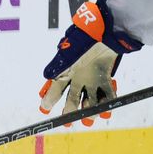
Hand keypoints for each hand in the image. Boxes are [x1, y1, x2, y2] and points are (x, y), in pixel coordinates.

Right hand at [39, 0, 142, 124]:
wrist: (106, 30)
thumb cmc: (84, 38)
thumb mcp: (68, 51)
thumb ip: (58, 64)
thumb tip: (46, 76)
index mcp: (65, 71)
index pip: (54, 88)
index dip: (49, 99)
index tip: (45, 110)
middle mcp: (77, 77)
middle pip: (72, 97)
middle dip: (69, 111)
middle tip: (68, 122)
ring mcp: (92, 78)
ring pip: (89, 98)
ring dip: (89, 110)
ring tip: (90, 119)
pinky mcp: (105, 77)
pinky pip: (107, 93)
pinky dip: (107, 102)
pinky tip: (106, 111)